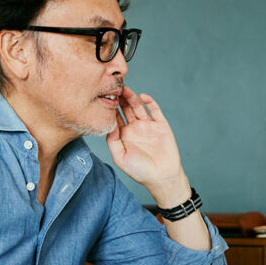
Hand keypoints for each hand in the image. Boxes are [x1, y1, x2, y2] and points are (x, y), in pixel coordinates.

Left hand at [106, 86, 189, 205]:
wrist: (162, 177)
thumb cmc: (140, 171)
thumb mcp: (120, 158)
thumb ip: (112, 141)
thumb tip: (109, 124)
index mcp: (124, 135)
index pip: (115, 117)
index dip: (110, 107)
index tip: (103, 96)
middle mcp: (136, 128)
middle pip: (126, 108)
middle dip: (120, 98)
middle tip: (113, 87)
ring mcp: (149, 125)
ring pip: (139, 106)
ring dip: (132, 97)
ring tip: (125, 89)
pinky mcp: (161, 125)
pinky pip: (155, 110)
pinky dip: (150, 102)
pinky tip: (143, 97)